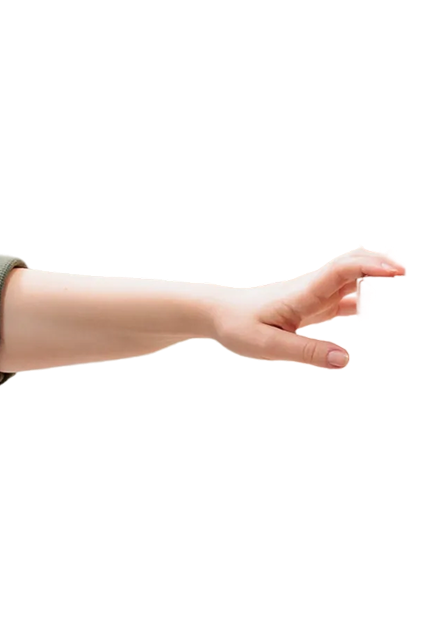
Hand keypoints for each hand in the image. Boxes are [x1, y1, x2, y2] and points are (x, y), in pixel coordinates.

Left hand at [204, 245, 405, 370]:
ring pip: (347, 277)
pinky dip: (361, 293)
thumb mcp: (268, 346)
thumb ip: (307, 351)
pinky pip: (341, 294)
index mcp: (301, 294)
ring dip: (372, 274)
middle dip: (378, 263)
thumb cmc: (238, 326)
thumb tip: (347, 358)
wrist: (215, 312)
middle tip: (407, 271)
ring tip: (399, 277)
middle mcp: (310, 288)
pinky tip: (372, 302)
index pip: (339, 271)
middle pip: (349, 265)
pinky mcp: (311, 304)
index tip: (396, 272)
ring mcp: (312, 294)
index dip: (368, 268)